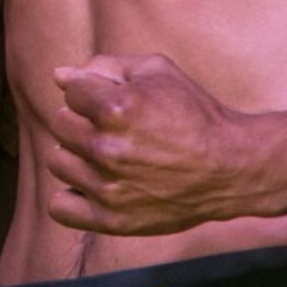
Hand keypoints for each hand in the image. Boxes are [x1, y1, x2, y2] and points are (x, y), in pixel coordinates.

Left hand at [48, 54, 251, 234]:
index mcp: (117, 108)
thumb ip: (106, 67)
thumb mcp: (158, 71)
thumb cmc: (195, 113)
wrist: (230, 167)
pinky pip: (60, 205)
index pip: (71, 91)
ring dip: (77, 154)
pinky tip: (95, 182)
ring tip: (108, 154)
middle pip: (61, 124)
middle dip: (84, 118)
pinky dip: (72, 193)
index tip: (117, 100)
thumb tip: (59, 76)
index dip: (94, 91)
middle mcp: (107, 149)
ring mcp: (107, 187)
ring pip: (57, 161)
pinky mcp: (111, 219)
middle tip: (116, 127)